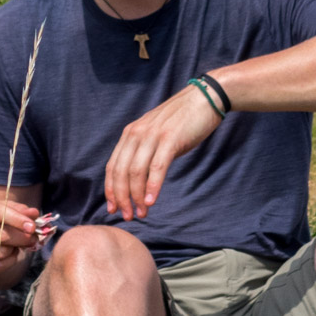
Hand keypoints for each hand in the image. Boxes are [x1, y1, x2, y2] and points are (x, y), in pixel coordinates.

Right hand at [0, 196, 40, 278]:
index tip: (32, 227)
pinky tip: (8, 253)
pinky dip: (9, 261)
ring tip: (15, 244)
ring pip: (2, 253)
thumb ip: (20, 210)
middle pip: (2, 236)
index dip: (17, 220)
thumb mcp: (5, 209)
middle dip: (22, 238)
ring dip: (14, 250)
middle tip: (33, 238)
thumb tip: (33, 214)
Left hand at [104, 85, 223, 219]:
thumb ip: (145, 153)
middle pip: (120, 172)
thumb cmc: (182, 121)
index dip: (111, 190)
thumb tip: (139, 181)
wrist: (204, 99)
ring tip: (141, 213)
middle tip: (128, 216)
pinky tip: (152, 201)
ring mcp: (152, 136)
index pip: (112, 167)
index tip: (113, 209)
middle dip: (122, 198)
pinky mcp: (170, 139)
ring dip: (137, 196)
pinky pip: (157, 167)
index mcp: (130, 134)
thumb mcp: (156, 135)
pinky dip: (152, 186)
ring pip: (136, 172)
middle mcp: (136, 134)